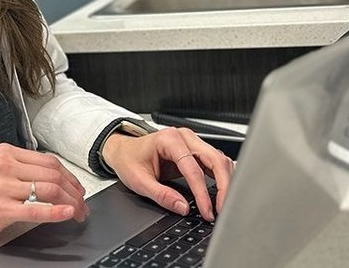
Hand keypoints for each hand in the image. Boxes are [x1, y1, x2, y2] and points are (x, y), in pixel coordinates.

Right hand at [0, 143, 89, 250]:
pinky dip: (55, 212)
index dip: (70, 176)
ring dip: (70, 202)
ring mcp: (1, 186)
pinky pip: (34, 209)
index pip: (48, 161)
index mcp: (6, 153)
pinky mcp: (0, 208)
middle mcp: (4, 165)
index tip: (78, 189)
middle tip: (83, 204)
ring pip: (48, 189)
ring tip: (78, 212)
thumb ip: (24, 170)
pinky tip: (67, 213)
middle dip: (74, 191)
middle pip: (52, 174)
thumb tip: (58, 178)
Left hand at [101, 127, 233, 221]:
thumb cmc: (129, 159)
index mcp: (169, 140)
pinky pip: (214, 163)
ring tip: (223, 205)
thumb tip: (183, 208)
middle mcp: (184, 137)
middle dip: (224, 187)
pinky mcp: (195, 150)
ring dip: (225, 183)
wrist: (123, 150)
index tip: (207, 211)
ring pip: (219, 160)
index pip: (194, 168)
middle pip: (215, 159)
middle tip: (222, 210)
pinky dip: (221, 179)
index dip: (202, 193)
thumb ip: (161, 195)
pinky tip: (220, 195)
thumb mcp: (139, 181)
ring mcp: (191, 142)